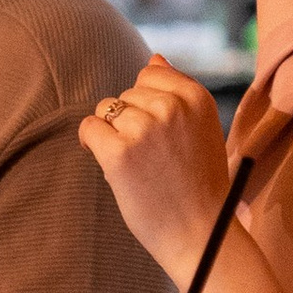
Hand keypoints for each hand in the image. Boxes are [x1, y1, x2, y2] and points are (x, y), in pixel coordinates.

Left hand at [81, 59, 234, 290]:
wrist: (202, 235)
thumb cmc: (200, 185)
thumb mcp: (203, 129)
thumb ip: (179, 92)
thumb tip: (154, 57)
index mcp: (196, 98)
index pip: (151, 73)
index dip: (147, 102)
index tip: (159, 132)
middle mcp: (172, 107)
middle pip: (127, 93)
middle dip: (130, 119)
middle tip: (151, 157)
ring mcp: (145, 129)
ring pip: (107, 109)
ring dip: (113, 134)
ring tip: (137, 164)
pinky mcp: (120, 153)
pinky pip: (90, 128)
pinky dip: (93, 143)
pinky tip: (112, 163)